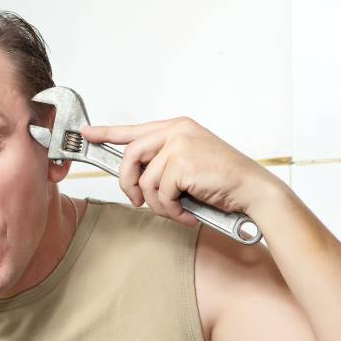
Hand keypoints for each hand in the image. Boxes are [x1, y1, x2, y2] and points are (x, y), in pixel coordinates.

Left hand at [81, 117, 277, 226]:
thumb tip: (133, 175)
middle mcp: (177, 131)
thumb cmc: (223, 180)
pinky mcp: (183, 163)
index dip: (107, 133)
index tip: (88, 134)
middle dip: (127, 184)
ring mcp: (180, 145)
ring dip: (158, 204)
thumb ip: (163, 162)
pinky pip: (160, 194)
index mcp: (177, 127)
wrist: (253, 190)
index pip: (134, 130)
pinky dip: (171, 210)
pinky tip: (188, 212)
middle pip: (130, 156)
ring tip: (177, 209)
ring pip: (145, 181)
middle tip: (135, 200)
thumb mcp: (189, 163)